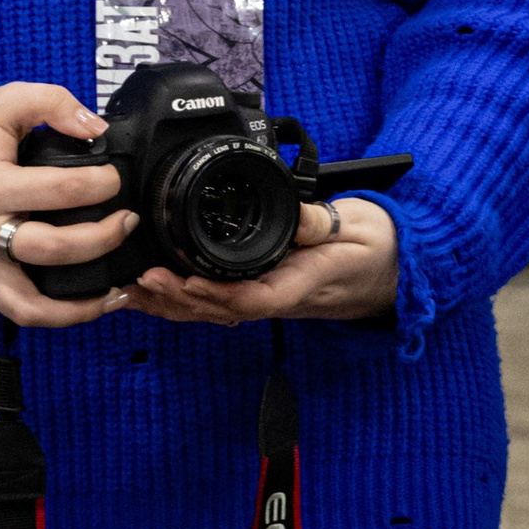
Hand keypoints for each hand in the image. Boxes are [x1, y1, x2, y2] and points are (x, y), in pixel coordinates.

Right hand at [0, 82, 130, 325]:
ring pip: (33, 302)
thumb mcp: (7, 99)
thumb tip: (94, 129)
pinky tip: (95, 305)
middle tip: (127, 220)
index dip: (101, 183)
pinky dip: (61, 317)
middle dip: (103, 237)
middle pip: (52, 248)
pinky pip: (22, 313)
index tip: (115, 177)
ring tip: (120, 288)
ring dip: (82, 302)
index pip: (60, 190)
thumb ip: (53, 102)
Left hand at [129, 194, 400, 330]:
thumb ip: (323, 223)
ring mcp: (271, 297)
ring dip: (174, 304)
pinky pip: (220, 302)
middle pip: (222, 310)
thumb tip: (297, 217)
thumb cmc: (376, 247)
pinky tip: (157, 292)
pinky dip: (184, 299)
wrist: (393, 268)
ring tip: (135, 288)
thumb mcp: (358, 226)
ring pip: (215, 311)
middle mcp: (281, 296)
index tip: (184, 280)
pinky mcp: (265, 289)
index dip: (216, 295)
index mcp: (301, 283)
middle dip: (180, 300)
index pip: (254, 298)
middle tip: (143, 279)